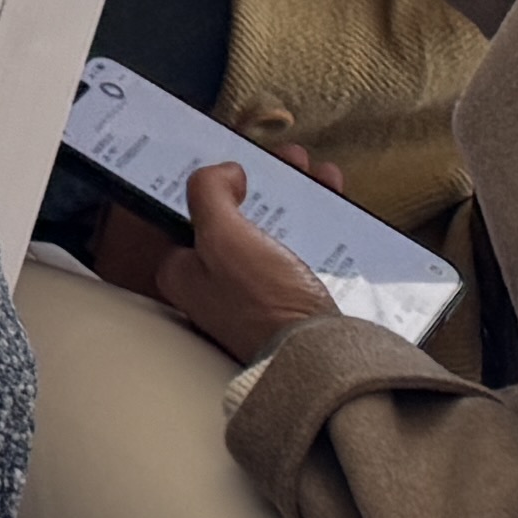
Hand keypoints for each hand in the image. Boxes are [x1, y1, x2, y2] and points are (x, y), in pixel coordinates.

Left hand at [158, 160, 344, 361]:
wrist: (322, 359)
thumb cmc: (265, 303)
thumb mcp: (223, 237)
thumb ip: (210, 194)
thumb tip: (223, 172)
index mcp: (183, 271)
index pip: (185, 212)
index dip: (211, 180)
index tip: (237, 157)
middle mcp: (213, 284)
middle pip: (236, 215)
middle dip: (264, 181)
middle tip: (288, 159)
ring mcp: (253, 294)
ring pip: (271, 228)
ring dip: (294, 195)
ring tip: (317, 173)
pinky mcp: (289, 302)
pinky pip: (299, 249)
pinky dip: (315, 222)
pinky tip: (334, 203)